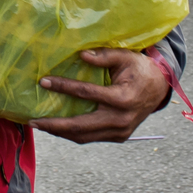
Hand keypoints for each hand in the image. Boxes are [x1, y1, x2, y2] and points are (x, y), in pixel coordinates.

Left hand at [29, 49, 169, 143]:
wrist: (159, 88)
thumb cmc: (139, 69)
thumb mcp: (125, 56)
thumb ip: (104, 56)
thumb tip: (82, 55)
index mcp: (123, 98)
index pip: (87, 93)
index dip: (63, 87)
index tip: (44, 82)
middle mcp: (120, 119)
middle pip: (81, 126)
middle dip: (55, 125)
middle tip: (33, 121)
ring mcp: (120, 131)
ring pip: (84, 137)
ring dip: (61, 133)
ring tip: (40, 126)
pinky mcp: (118, 136)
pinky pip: (91, 137)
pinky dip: (73, 134)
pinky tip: (58, 128)